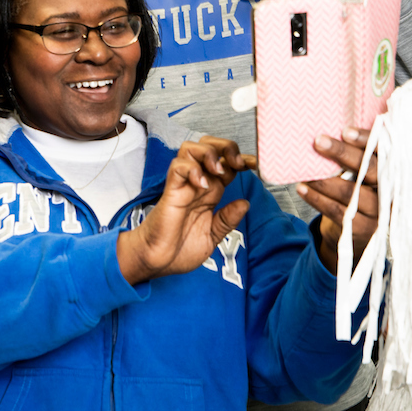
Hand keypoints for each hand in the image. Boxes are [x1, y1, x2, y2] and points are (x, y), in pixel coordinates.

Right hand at [116, 137, 253, 284]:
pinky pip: (178, 167)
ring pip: (191, 148)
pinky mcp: (171, 192)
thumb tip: (245, 203)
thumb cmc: (178, 251)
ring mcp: (183, 186)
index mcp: (209, 193)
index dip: (241, 159)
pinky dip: (192, 169)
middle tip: (238, 163)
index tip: (254, 164)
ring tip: (218, 170)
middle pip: (209, 146)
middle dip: (226, 147)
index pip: (226, 164)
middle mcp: (197, 185)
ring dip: (208, 153)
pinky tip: (202, 184)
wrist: (156, 263)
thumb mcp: (212, 237)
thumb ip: (227, 220)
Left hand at [296, 129, 379, 273]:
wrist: (359, 232)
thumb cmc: (359, 191)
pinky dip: (316, 199)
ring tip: (306, 170)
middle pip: (368, 170)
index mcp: (394, 172)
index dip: (367, 141)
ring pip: (350, 192)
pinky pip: (337, 211)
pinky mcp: (364, 229)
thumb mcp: (364, 173)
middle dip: (342, 154)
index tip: (345, 131)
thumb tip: (328, 131)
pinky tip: (303, 188)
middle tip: (319, 141)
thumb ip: (358, 156)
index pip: (384, 152)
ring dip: (324, 180)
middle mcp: (391, 192)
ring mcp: (379, 213)